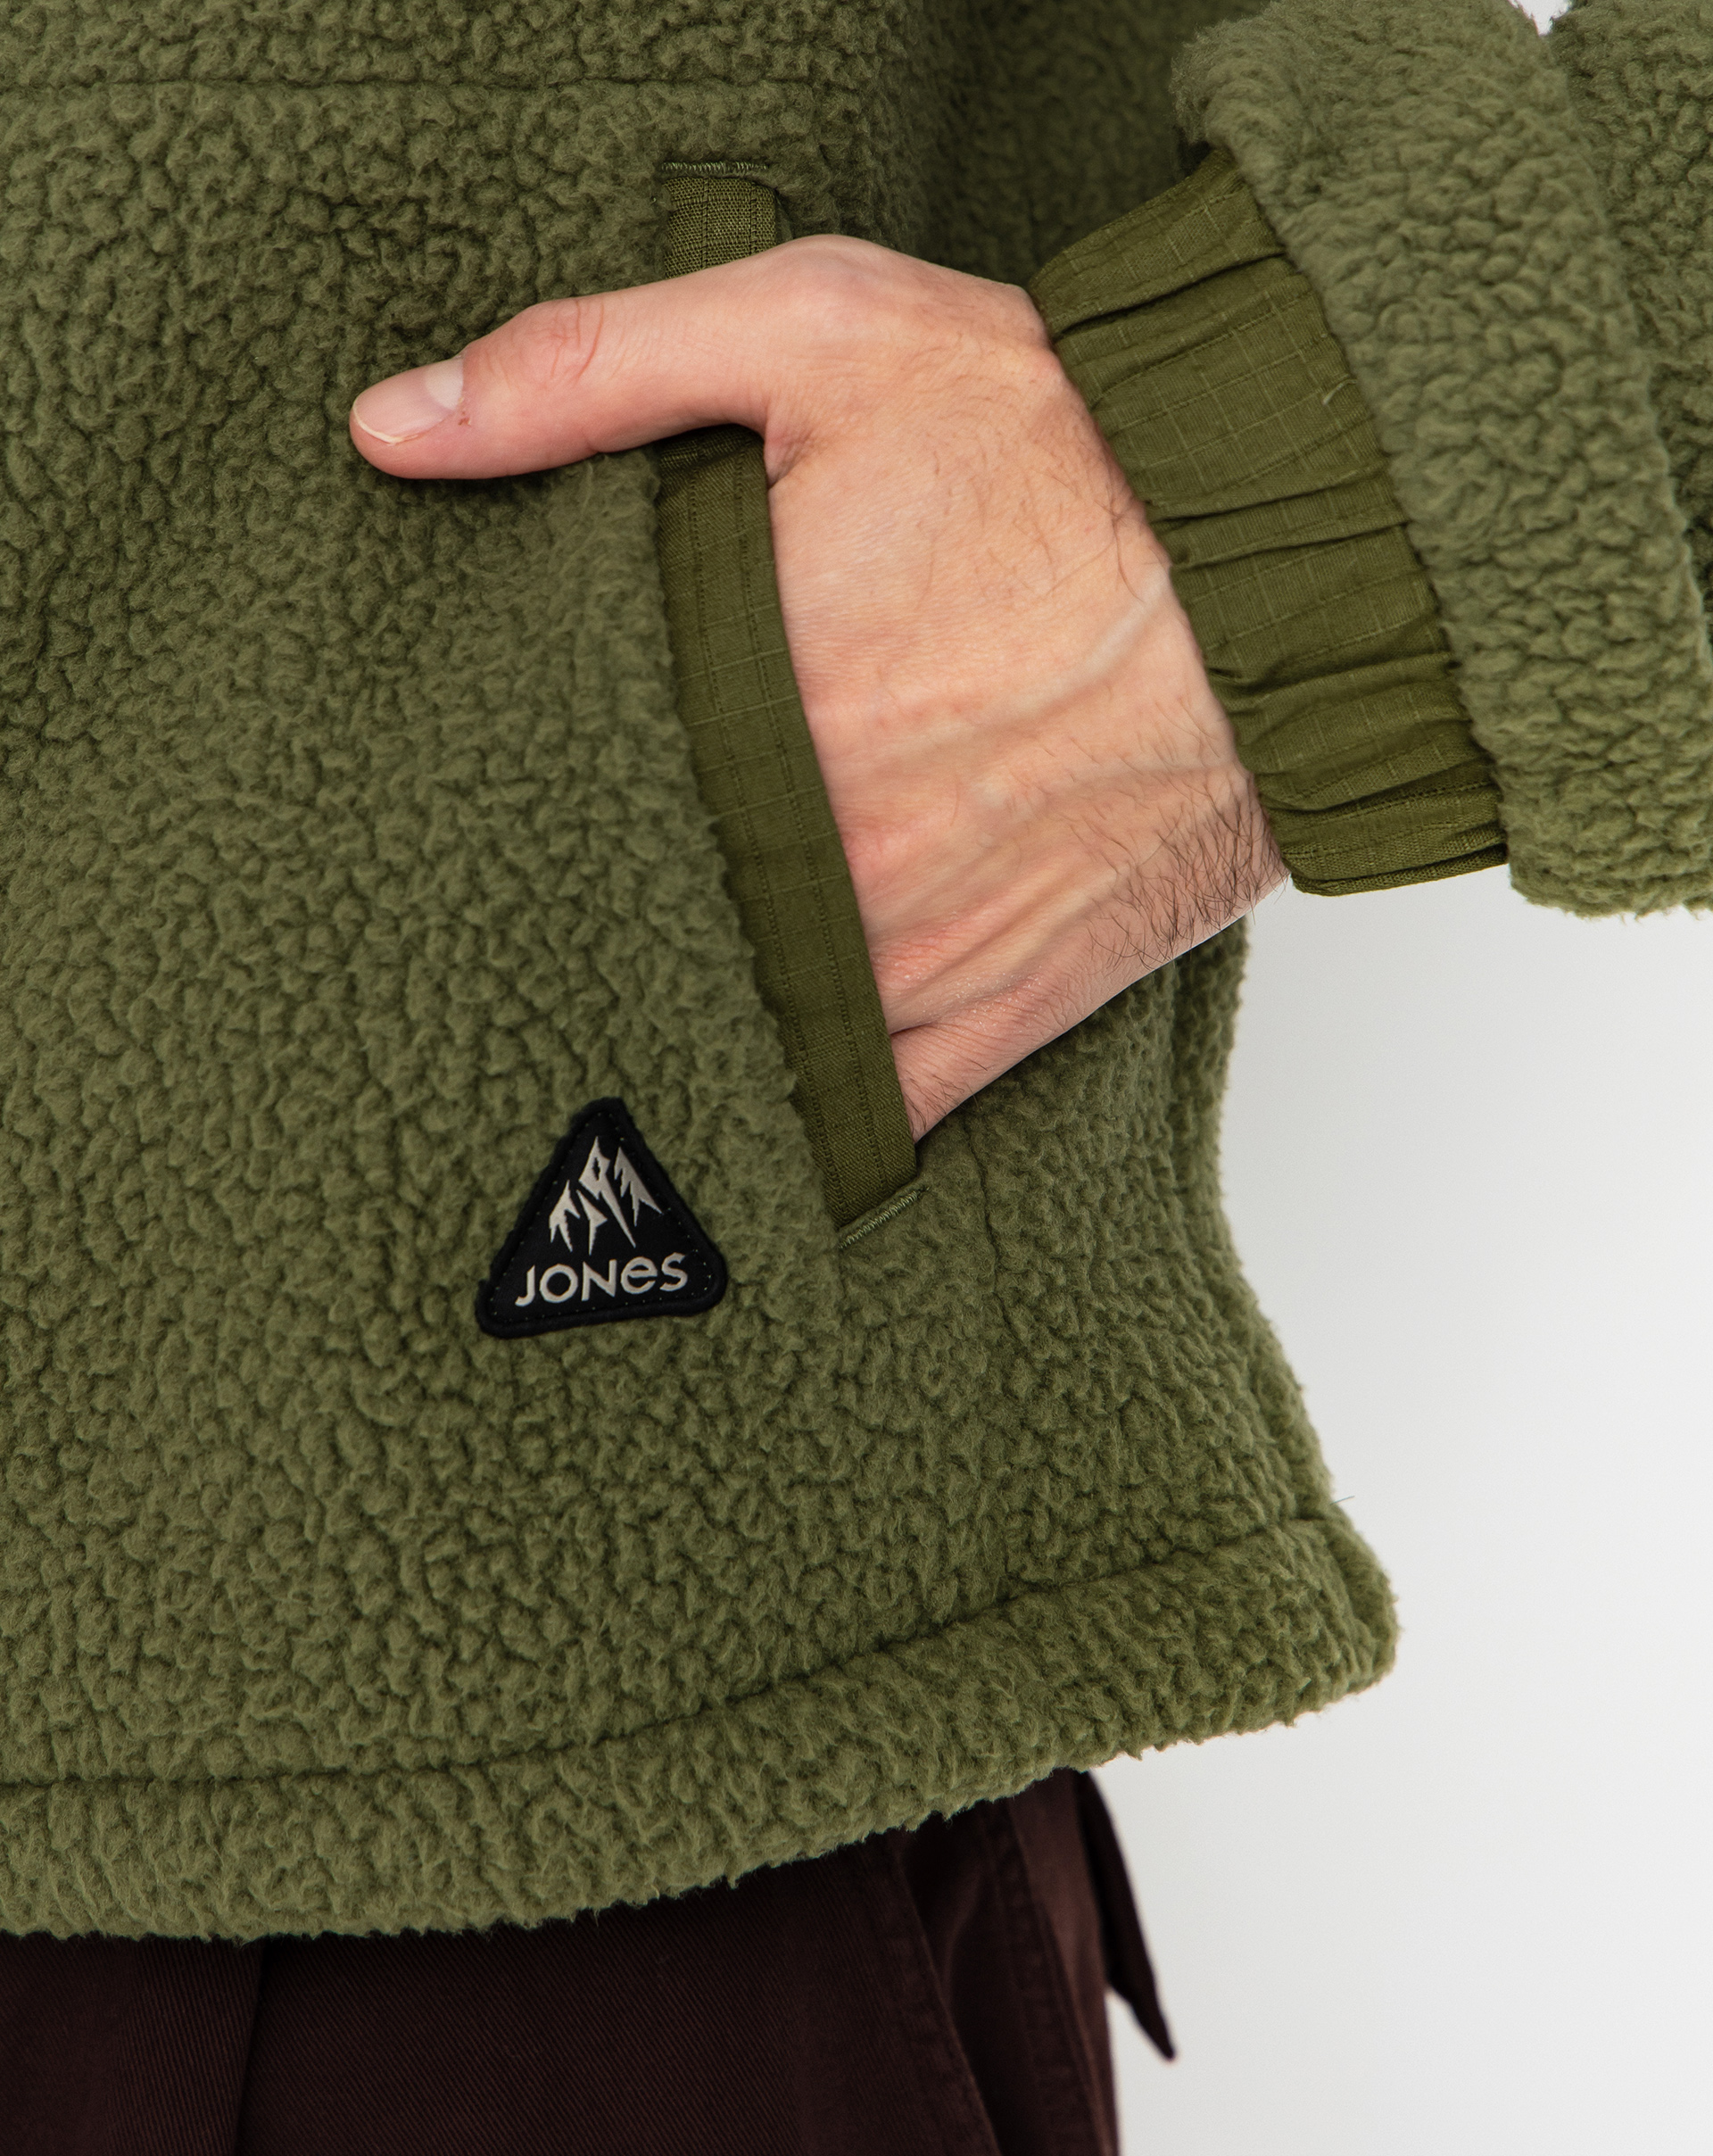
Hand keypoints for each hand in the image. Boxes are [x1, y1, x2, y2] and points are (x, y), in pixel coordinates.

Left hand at [350, 238, 1283, 1136]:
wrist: (1294, 563)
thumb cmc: (1072, 444)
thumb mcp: (825, 332)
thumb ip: (594, 370)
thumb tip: (397, 429)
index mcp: (750, 705)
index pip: (560, 797)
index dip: (497, 815)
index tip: (454, 822)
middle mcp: (822, 859)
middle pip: (642, 931)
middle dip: (578, 931)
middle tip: (501, 939)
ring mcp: (912, 959)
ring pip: (741, 1041)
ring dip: (678, 1032)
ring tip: (601, 1031)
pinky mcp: (1003, 1015)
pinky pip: (872, 1117)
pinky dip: (803, 1124)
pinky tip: (736, 1120)